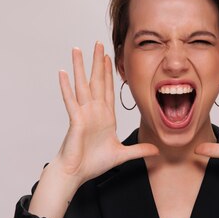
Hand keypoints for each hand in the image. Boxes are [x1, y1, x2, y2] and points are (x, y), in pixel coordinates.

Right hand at [54, 41, 158, 187]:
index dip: (108, 73)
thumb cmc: (93, 164)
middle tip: (98, 43)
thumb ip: (138, 150)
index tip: (109, 57)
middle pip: (96, 81)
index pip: (108, 90)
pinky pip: (70, 101)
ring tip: (77, 49)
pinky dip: (66, 87)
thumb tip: (155, 150)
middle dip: (97, 62)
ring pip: (82, 85)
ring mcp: (83, 114)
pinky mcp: (75, 120)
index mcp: (105, 117)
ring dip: (80, 67)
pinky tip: (63, 72)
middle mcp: (94, 112)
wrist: (76, 174)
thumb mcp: (122, 155)